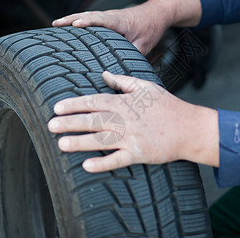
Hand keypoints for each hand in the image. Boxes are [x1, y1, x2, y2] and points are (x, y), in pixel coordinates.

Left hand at [48, 71, 218, 172]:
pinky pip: (118, 159)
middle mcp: (126, 120)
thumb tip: (104, 73)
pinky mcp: (139, 154)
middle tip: (51, 125)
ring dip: (80, 142)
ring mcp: (132, 138)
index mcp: (126, 103)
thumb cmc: (167, 105)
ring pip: (101, 140)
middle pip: (94, 120)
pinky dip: (103, 163)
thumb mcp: (145, 86)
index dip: (75, 104)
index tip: (58, 107)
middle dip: (71, 122)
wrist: (188, 127)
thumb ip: (123, 80)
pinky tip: (87, 166)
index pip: (95, 101)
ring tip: (61, 144)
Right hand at [52, 5, 165, 55]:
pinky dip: (80, 20)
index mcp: (120, 21)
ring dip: (72, 18)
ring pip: (88, 15)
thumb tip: (119, 67)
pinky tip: (72, 26)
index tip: (75, 25)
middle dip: (71, 19)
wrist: (157, 14)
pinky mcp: (109, 19)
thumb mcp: (145, 44)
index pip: (101, 20)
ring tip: (56, 24)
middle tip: (55, 24)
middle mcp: (112, 16)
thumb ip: (131, 54)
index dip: (88, 22)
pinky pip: (92, 18)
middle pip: (89, 15)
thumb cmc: (151, 28)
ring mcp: (109, 16)